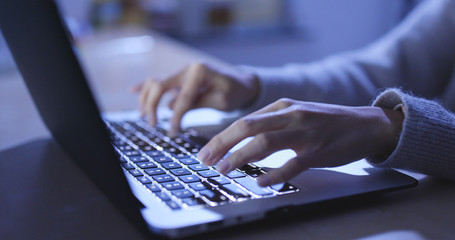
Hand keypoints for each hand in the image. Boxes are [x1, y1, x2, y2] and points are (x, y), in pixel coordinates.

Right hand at [133, 62, 258, 134]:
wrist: (243, 83)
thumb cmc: (235, 92)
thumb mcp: (222, 101)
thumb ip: (197, 103)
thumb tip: (171, 109)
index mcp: (200, 72)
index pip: (182, 97)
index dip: (175, 117)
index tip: (173, 132)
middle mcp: (188, 68)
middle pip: (160, 85)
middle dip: (152, 105)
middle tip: (152, 124)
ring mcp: (182, 71)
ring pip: (156, 81)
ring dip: (147, 98)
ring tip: (144, 116)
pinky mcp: (181, 77)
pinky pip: (160, 80)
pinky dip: (146, 86)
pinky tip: (132, 90)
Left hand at [198, 98, 403, 186]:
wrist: (366, 124)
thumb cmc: (327, 122)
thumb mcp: (296, 114)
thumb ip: (271, 123)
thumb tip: (241, 139)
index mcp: (282, 107)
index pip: (243, 121)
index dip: (221, 137)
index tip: (206, 152)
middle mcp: (291, 116)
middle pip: (248, 127)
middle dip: (222, 143)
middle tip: (205, 160)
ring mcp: (305, 132)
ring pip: (265, 142)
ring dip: (240, 156)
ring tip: (224, 169)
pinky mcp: (318, 151)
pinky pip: (292, 163)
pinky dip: (274, 172)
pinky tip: (260, 180)